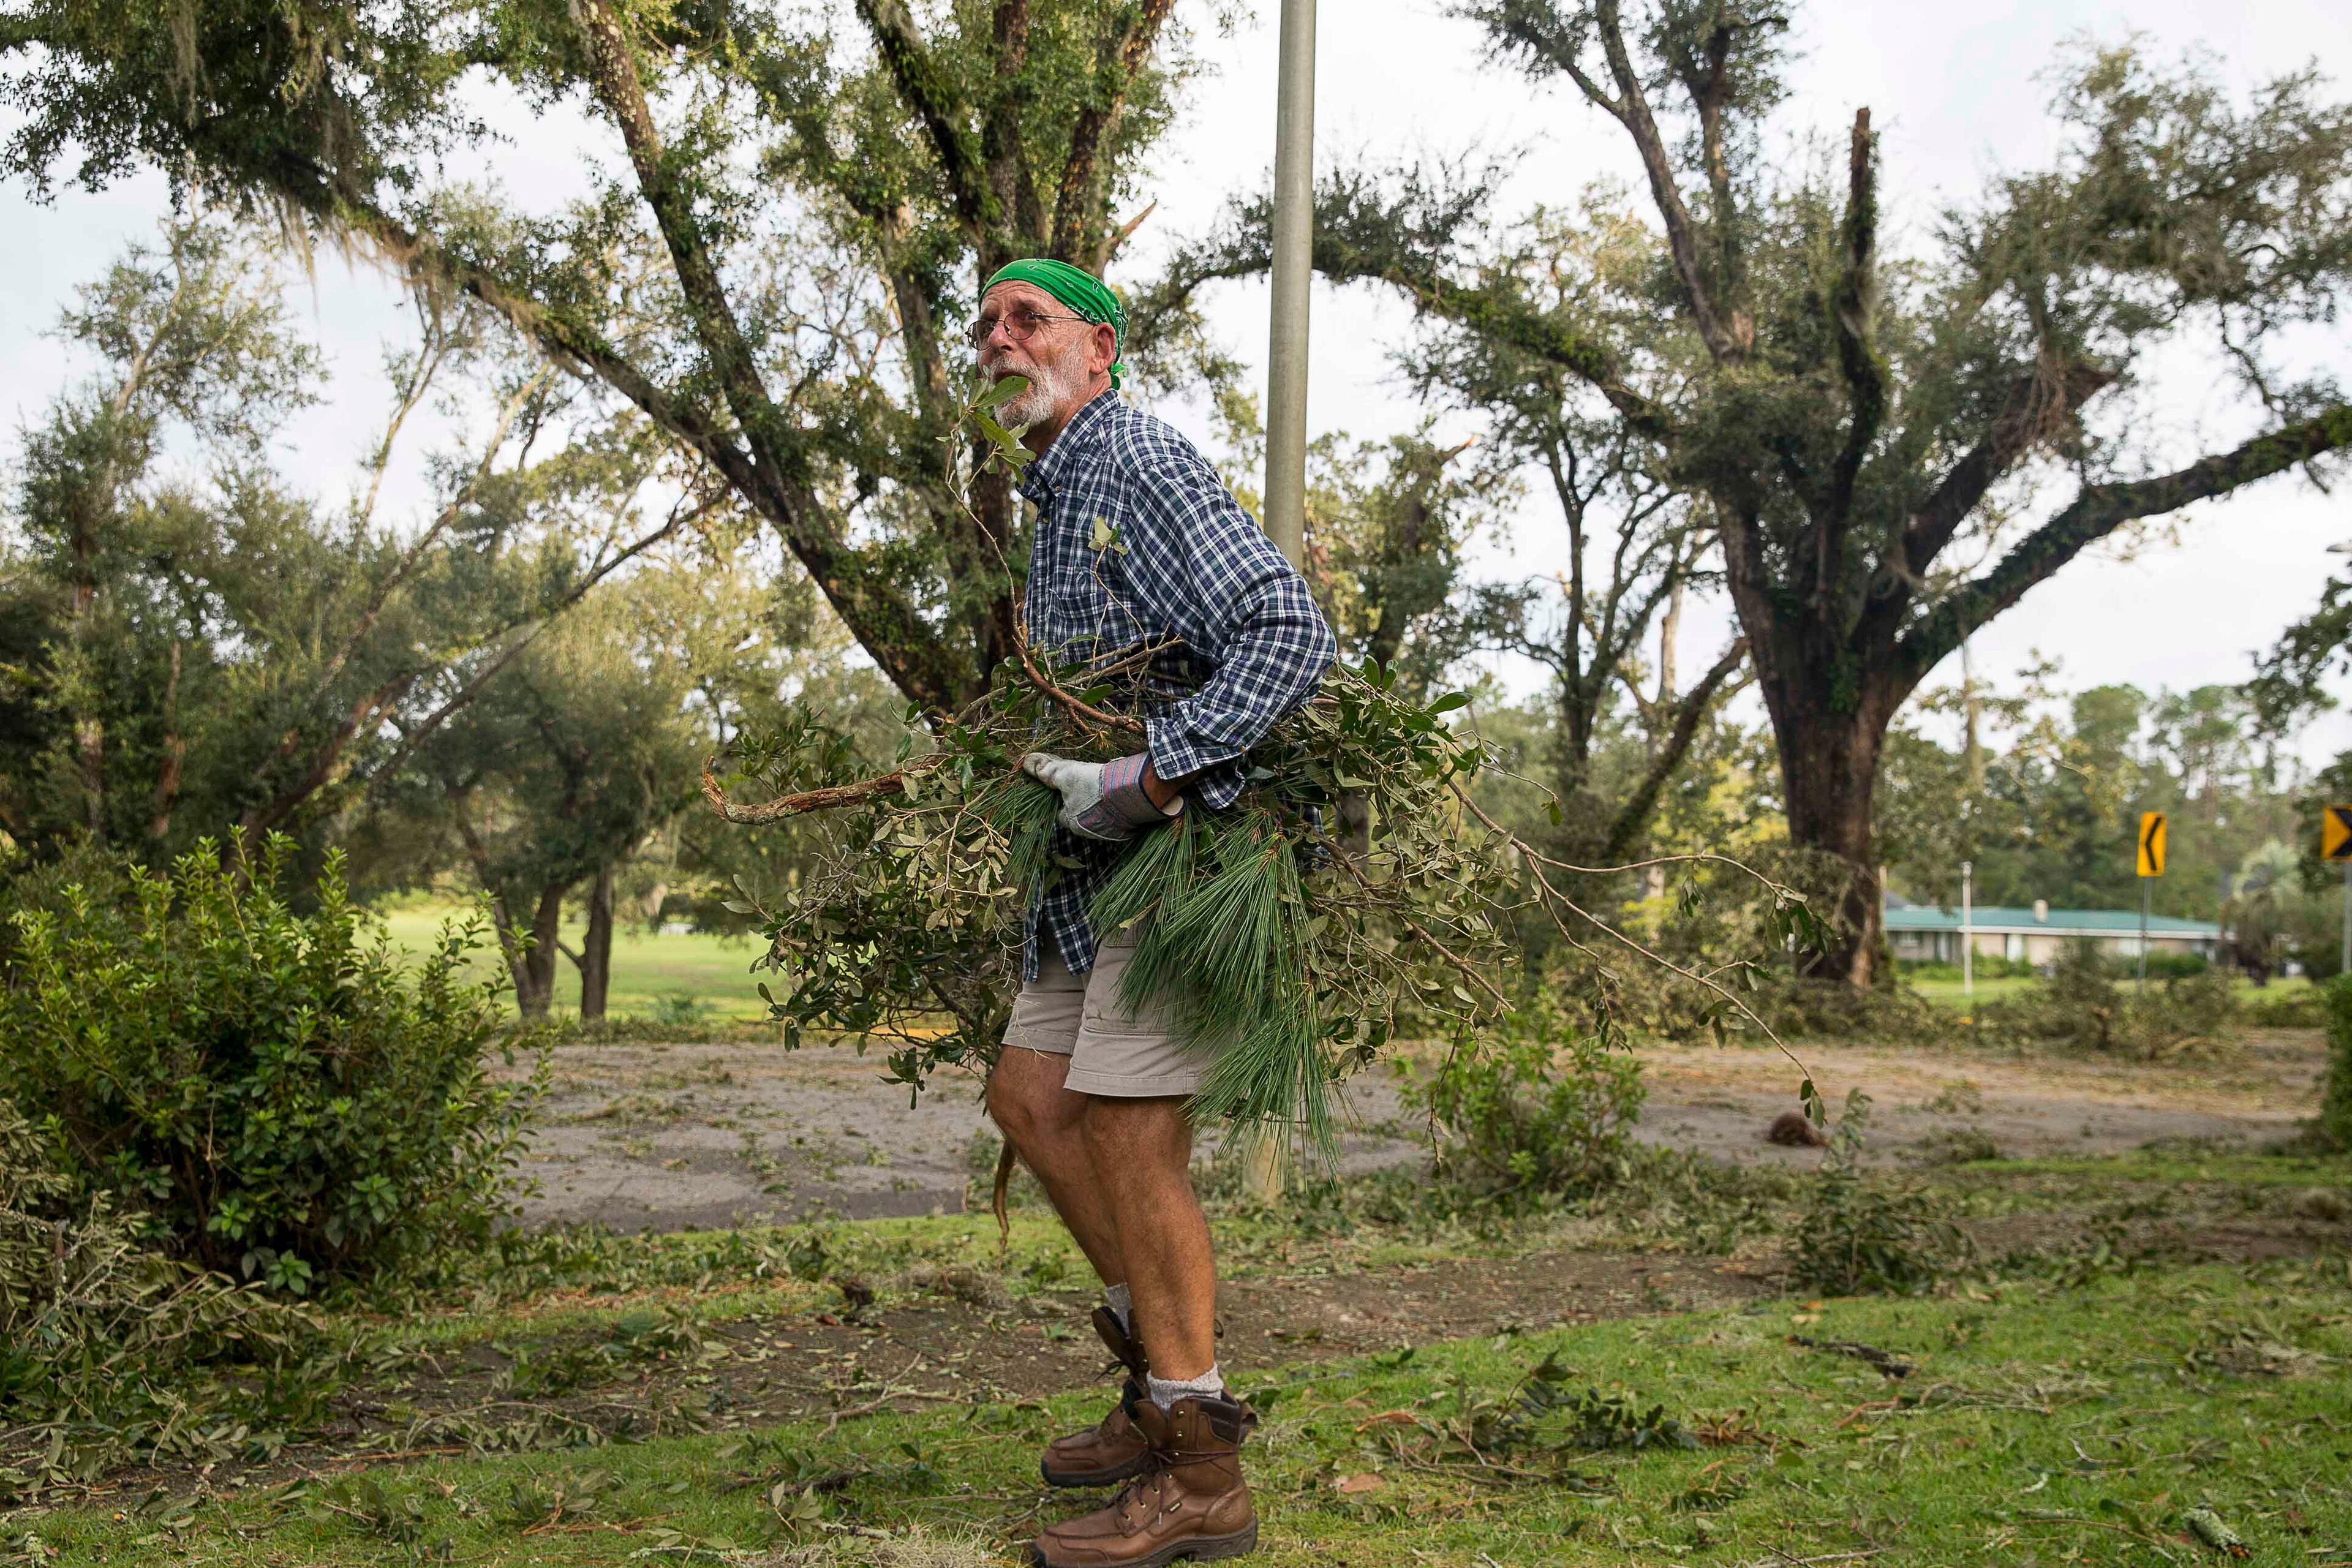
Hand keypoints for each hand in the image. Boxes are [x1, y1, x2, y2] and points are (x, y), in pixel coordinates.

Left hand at [1021, 751, 1182, 842]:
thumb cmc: (1093, 785)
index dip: (1063, 796)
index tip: (1069, 784)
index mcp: (1073, 823)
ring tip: (1108, 785)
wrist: (1133, 792)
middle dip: (1083, 801)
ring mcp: (1112, 832)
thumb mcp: (1066, 773)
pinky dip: (1119, 805)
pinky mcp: (1129, 827)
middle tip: (1090, 782)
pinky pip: (1119, 816)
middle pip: (1081, 814)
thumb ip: (1048, 771)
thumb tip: (1028, 763)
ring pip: (1101, 816)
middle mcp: (1090, 832)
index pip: (1061, 811)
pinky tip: (1122, 792)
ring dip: (1102, 803)